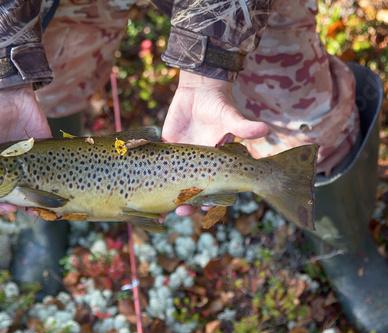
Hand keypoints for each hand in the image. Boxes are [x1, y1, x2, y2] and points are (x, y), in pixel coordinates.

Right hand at [0, 84, 50, 214]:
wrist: (11, 93)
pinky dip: (52, 182)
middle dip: (16, 204)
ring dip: (35, 199)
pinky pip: (49, 171)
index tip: (1, 205)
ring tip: (39, 205)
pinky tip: (54, 190)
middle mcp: (8, 169)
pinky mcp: (43, 152)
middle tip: (20, 207)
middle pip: (12, 195)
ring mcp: (27, 162)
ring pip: (32, 187)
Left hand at [162, 70, 267, 215]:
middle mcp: (197, 165)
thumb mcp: (230, 116)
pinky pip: (156, 167)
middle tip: (181, 212)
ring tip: (161, 212)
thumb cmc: (219, 105)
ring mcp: (180, 159)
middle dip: (188, 204)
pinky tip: (141, 192)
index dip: (211, 199)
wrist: (198, 90)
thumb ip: (243, 126)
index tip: (206, 206)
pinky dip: (150, 179)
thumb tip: (265, 129)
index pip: (214, 187)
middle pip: (193, 191)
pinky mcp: (166, 149)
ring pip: (174, 184)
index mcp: (215, 163)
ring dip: (168, 198)